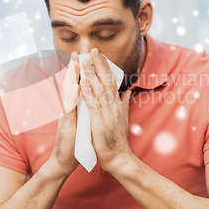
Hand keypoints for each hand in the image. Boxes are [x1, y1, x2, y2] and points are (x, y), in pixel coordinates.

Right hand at [46, 52, 79, 177]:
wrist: (65, 159)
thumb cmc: (75, 141)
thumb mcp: (82, 123)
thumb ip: (86, 111)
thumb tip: (91, 101)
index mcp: (75, 107)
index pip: (78, 86)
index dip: (81, 73)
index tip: (85, 58)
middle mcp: (69, 108)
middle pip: (71, 85)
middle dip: (74, 69)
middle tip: (76, 53)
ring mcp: (66, 114)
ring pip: (68, 92)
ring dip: (72, 78)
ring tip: (75, 63)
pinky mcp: (66, 122)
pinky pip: (69, 107)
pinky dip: (72, 96)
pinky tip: (76, 86)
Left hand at [79, 48, 133, 173]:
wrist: (120, 159)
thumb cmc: (118, 140)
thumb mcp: (122, 119)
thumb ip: (123, 104)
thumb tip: (126, 91)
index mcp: (116, 104)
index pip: (110, 81)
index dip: (104, 67)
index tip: (98, 54)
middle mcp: (113, 106)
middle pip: (105, 80)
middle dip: (99, 64)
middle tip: (92, 49)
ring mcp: (107, 113)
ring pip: (98, 89)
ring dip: (91, 74)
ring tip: (85, 60)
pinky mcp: (100, 122)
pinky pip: (92, 104)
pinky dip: (87, 92)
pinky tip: (82, 82)